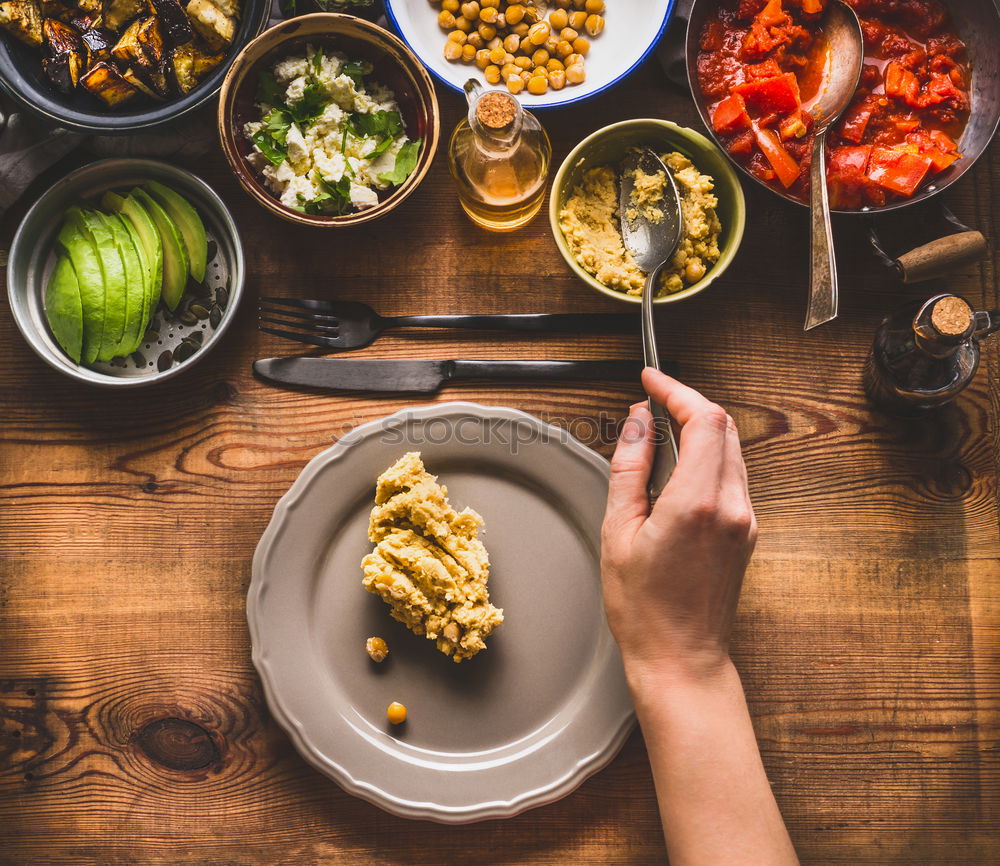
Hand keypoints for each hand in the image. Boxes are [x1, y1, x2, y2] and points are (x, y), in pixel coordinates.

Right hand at [601, 368, 756, 682]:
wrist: (680, 657)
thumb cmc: (644, 608)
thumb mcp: (619, 531)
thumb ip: (630, 468)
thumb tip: (639, 423)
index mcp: (697, 503)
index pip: (703, 419)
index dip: (677, 390)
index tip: (652, 380)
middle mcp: (732, 507)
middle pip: (724, 427)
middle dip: (689, 404)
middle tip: (654, 400)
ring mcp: (745, 520)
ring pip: (732, 448)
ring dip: (701, 429)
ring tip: (662, 430)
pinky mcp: (747, 531)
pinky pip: (733, 475)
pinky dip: (709, 455)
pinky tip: (679, 465)